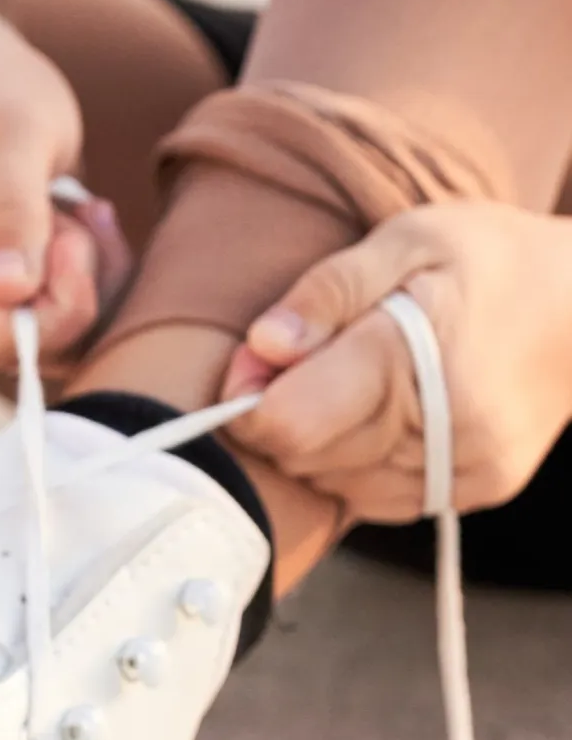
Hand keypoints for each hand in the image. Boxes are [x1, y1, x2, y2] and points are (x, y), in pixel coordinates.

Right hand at [0, 11, 132, 366]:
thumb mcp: (8, 135)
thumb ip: (7, 208)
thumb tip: (6, 290)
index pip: (2, 341)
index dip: (60, 303)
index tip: (70, 232)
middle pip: (37, 351)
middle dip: (83, 286)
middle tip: (77, 210)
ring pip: (67, 343)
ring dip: (99, 279)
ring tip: (82, 208)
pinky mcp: (15, 304)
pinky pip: (79, 324)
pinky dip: (102, 277)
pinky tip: (86, 220)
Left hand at [223, 202, 571, 521]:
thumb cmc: (491, 258)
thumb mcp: (405, 239)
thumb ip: (325, 293)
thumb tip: (261, 346)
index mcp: (413, 357)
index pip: (289, 422)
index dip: (249, 399)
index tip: (253, 364)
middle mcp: (445, 425)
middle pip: (305, 458)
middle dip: (279, 418)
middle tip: (296, 366)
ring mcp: (468, 465)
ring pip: (337, 486)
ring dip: (317, 446)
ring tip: (344, 386)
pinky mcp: (482, 487)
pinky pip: (381, 500)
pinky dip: (357, 467)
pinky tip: (376, 418)